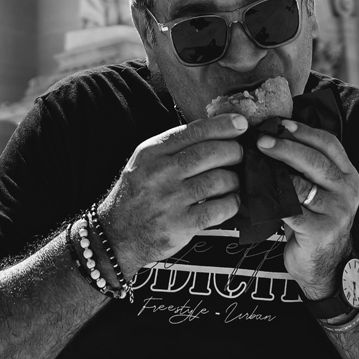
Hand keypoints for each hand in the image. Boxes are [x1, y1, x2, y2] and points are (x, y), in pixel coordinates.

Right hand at [96, 114, 244, 280]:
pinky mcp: (180, 225)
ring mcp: (170, 200)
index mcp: (152, 152)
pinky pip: (218, 210)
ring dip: (234, 179)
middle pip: (209, 153)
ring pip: (217, 180)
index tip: (240, 123)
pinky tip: (231, 201)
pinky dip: (231, 203)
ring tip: (234, 180)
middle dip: (233, 151)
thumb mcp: (146, 161)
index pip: (193, 131)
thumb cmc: (137, 194)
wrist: (118, 234)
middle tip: (239, 154)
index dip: (221, 125)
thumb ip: (174, 146)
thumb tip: (216, 130)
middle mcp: (160, 173)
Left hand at [256, 119, 358, 299]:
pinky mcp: (321, 232)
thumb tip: (275, 137)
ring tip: (256, 166)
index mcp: (348, 176)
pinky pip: (291, 210)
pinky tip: (259, 195)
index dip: (304, 131)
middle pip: (315, 161)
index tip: (281, 124)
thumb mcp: (320, 191)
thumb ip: (307, 168)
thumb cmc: (315, 222)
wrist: (325, 266)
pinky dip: (273, 201)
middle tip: (262, 141)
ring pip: (301, 186)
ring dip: (275, 174)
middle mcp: (347, 192)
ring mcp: (337, 213)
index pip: (329, 144)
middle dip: (286, 147)